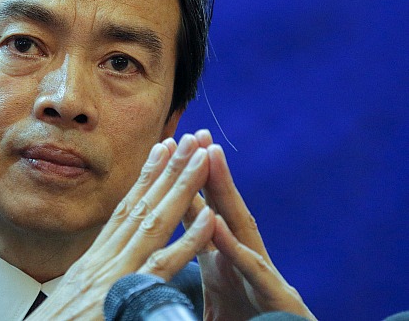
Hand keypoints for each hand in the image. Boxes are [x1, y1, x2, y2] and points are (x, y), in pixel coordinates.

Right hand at [29, 134, 216, 319]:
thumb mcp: (74, 296)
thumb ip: (96, 278)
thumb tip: (109, 269)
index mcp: (94, 260)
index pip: (124, 209)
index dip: (145, 177)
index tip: (163, 149)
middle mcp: (104, 261)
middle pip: (141, 206)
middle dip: (168, 170)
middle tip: (190, 140)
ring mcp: (114, 276)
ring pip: (154, 224)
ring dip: (181, 189)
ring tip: (202, 160)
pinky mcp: (122, 298)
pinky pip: (161, 266)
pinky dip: (187, 242)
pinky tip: (209, 219)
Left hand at [184, 130, 315, 320]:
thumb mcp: (212, 299)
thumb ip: (189, 277)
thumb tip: (157, 264)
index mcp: (221, 260)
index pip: (197, 215)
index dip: (182, 184)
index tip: (167, 152)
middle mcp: (242, 259)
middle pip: (220, 208)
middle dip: (207, 171)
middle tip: (194, 133)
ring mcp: (260, 275)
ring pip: (240, 226)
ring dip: (225, 191)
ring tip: (211, 155)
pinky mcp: (275, 298)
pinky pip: (250, 269)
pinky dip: (234, 246)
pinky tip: (218, 223)